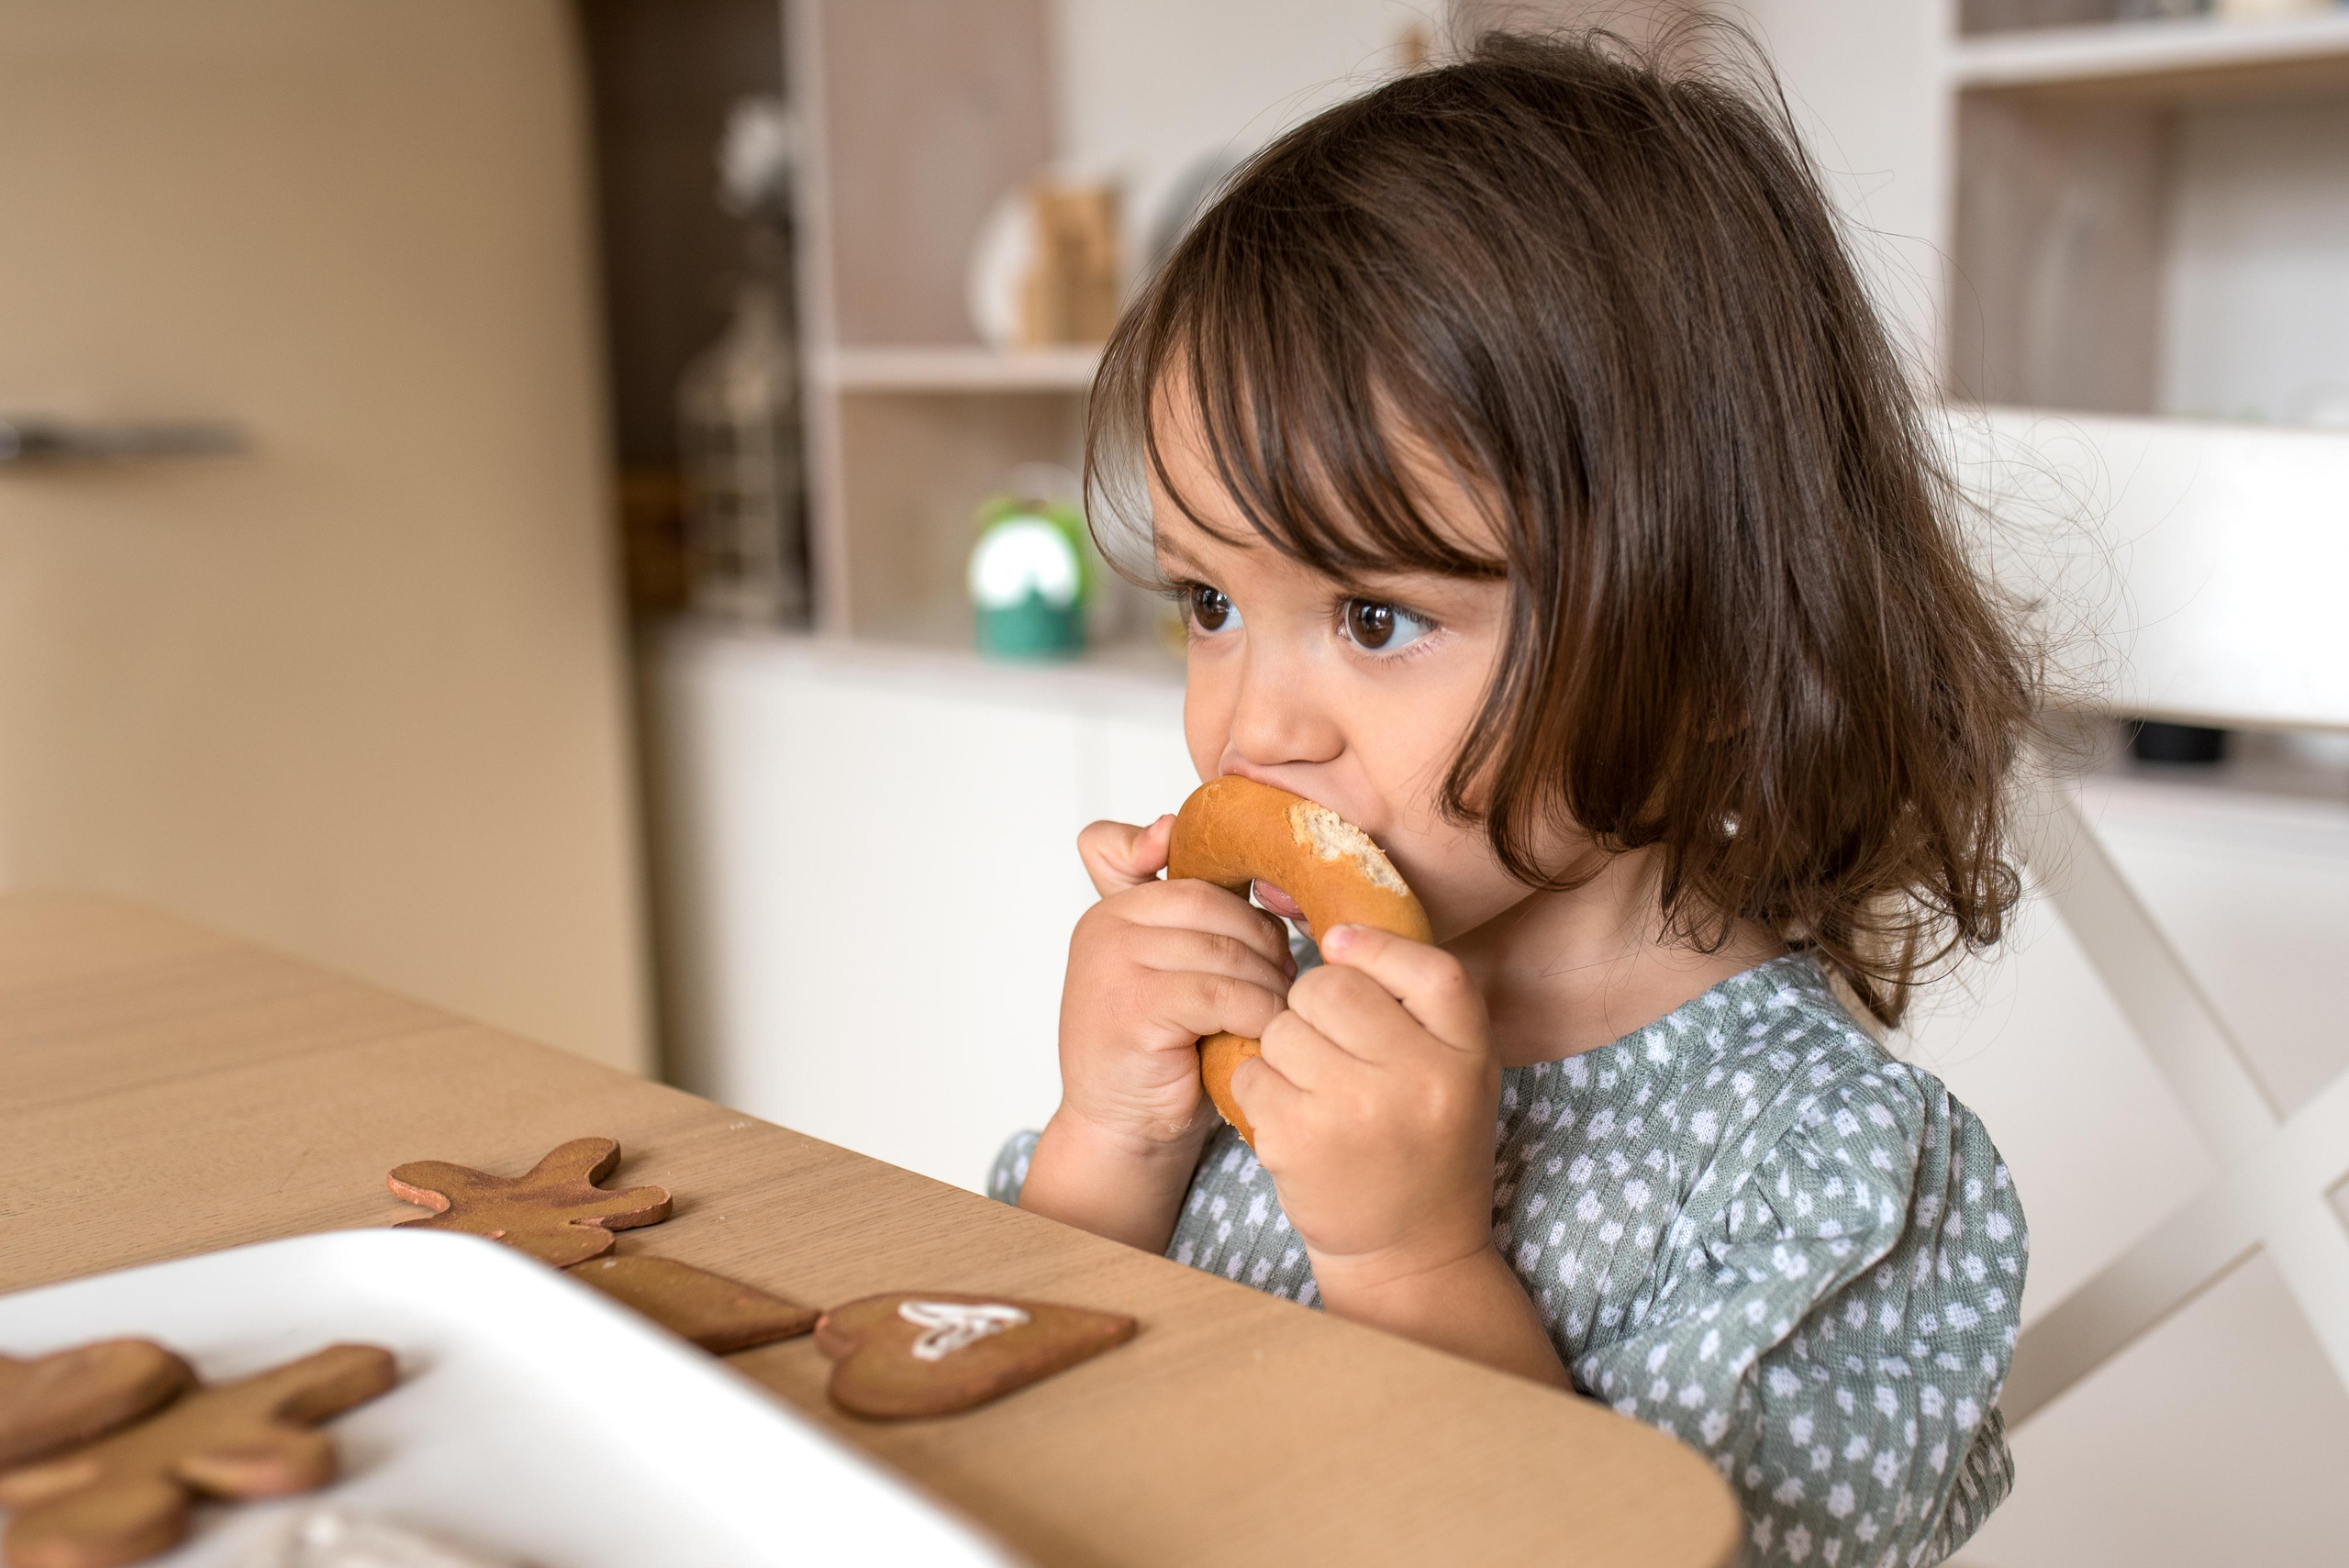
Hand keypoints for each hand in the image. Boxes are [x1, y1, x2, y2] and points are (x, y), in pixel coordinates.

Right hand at [1053, 814, 1294, 1149]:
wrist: (1121, 1131)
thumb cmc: (1159, 1053)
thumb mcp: (1166, 971)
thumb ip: (1174, 911)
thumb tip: (1173, 825)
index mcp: (1112, 909)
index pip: (1180, 865)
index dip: (1221, 883)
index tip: (1247, 926)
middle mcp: (1103, 927)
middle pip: (1213, 904)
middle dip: (1263, 941)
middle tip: (1285, 978)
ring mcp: (1113, 965)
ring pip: (1225, 950)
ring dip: (1268, 982)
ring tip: (1278, 1009)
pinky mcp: (1135, 1008)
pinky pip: (1223, 994)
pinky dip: (1258, 1013)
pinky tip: (1262, 1033)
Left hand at [1231, 922, 1499, 1291]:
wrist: (1408, 1251)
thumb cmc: (1425, 1144)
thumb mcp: (1458, 1071)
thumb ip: (1420, 1004)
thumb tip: (1336, 936)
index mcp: (1466, 1054)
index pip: (1428, 967)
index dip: (1376, 948)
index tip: (1342, 949)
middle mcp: (1417, 1078)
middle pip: (1330, 987)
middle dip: (1313, 1005)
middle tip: (1329, 1045)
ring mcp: (1354, 1110)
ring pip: (1281, 1028)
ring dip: (1284, 1050)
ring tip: (1314, 1088)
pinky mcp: (1297, 1140)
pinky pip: (1252, 1074)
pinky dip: (1260, 1091)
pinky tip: (1293, 1120)